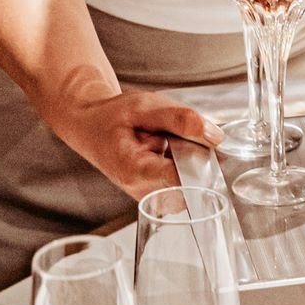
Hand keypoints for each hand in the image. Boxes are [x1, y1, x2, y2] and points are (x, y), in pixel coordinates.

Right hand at [70, 90, 222, 200]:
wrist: (90, 127)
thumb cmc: (111, 117)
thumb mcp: (144, 105)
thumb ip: (179, 119)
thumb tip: (214, 137)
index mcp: (136, 171)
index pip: (183, 180)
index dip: (200, 161)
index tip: (199, 143)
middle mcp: (144, 192)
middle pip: (193, 181)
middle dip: (194, 155)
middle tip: (169, 135)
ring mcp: (152, 198)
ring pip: (193, 183)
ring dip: (189, 160)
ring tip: (163, 143)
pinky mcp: (159, 196)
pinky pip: (186, 183)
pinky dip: (183, 164)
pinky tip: (165, 152)